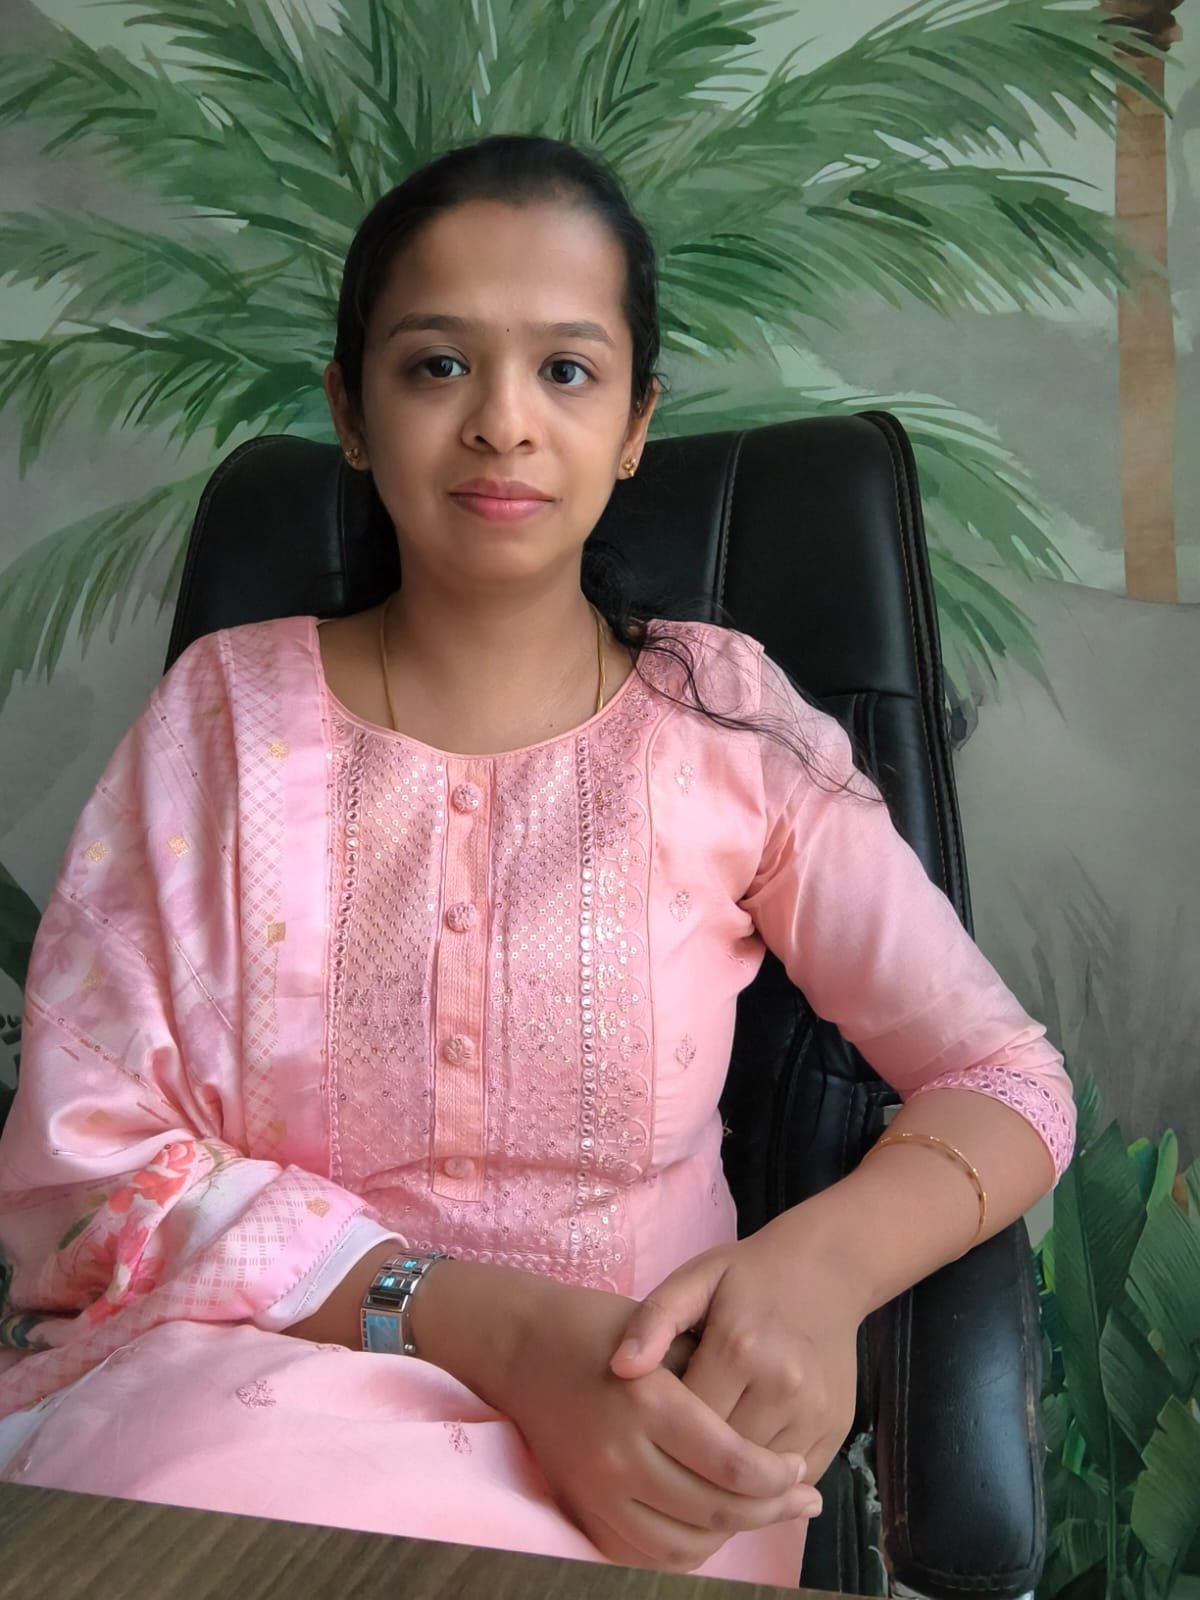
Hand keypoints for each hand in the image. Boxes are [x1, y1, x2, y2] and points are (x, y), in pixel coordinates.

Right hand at [494, 1274, 822, 1572]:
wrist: (523, 1346)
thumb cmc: (603, 1327)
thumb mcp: (665, 1333)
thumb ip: (713, 1378)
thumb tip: (773, 1433)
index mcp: (647, 1400)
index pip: (731, 1463)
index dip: (776, 1477)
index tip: (799, 1469)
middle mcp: (619, 1452)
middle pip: (714, 1509)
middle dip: (770, 1510)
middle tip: (802, 1500)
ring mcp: (596, 1488)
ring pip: (683, 1544)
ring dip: (731, 1536)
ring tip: (762, 1514)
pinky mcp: (581, 1508)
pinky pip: (643, 1553)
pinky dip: (684, 1548)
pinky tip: (712, 1526)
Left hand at [608, 1217, 863, 1485]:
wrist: (824, 1270)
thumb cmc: (747, 1277)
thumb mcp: (694, 1280)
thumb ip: (654, 1319)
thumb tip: (620, 1368)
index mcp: (739, 1347)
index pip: (685, 1423)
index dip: (658, 1434)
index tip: (641, 1430)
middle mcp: (782, 1386)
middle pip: (721, 1459)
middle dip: (690, 1464)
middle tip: (665, 1454)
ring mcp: (815, 1412)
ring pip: (757, 1480)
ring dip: (726, 1480)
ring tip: (699, 1462)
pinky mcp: (837, 1430)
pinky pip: (788, 1480)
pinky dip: (762, 1482)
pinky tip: (739, 1464)